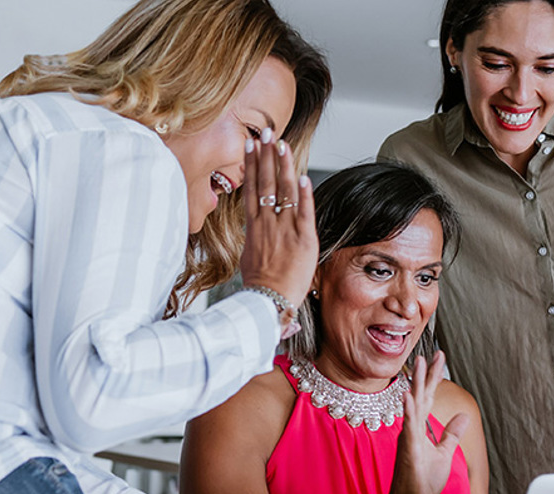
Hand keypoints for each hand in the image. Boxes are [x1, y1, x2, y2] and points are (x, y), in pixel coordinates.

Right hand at [238, 129, 317, 308]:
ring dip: (283, 165)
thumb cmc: (260, 284)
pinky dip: (304, 194)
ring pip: (283, 191)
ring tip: (281, 144)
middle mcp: (267, 223)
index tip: (251, 146)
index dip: (252, 164)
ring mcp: (285, 230)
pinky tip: (303, 176)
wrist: (267, 301)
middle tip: (265, 133)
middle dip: (266, 155)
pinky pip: (303, 212)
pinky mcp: (303, 239)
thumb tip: (255, 228)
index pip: (252, 187)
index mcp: (254, 226)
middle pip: (266, 182)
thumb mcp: (250, 255)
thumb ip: (255, 236)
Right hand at [384, 352, 469, 493]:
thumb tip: (464, 416)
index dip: (434, 377)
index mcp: (420, 428)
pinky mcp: (408, 448)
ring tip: (418, 363)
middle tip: (434, 352)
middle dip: (428, 373)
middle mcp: (412, 428)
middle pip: (421, 395)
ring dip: (416, 384)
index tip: (440, 358)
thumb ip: (451, 433)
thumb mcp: (444, 452)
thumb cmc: (423, 480)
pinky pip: (409, 426)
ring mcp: (409, 436)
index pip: (428, 397)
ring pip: (413, 405)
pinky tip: (408, 397)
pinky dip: (409, 411)